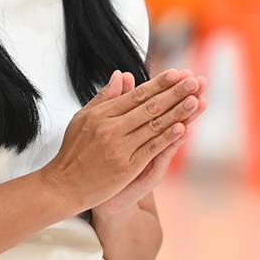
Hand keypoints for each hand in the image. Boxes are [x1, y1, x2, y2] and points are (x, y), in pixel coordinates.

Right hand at [42, 69, 204, 212]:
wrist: (63, 186)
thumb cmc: (73, 152)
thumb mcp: (83, 119)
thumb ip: (104, 98)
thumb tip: (121, 75)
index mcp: (101, 115)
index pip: (136, 95)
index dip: (158, 84)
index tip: (176, 73)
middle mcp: (111, 128)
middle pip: (149, 107)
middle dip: (174, 93)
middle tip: (194, 81)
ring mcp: (119, 148)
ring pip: (153, 126)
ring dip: (177, 112)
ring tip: (195, 99)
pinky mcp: (126, 167)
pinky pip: (150, 148)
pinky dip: (167, 137)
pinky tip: (182, 127)